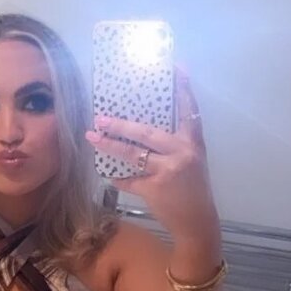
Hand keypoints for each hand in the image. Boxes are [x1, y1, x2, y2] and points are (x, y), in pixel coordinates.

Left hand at [86, 67, 219, 243]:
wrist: (198, 223)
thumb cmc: (194, 191)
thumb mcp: (193, 163)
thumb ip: (175, 147)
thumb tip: (146, 133)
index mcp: (193, 144)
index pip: (190, 112)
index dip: (184, 89)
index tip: (176, 67)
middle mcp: (182, 154)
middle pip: (147, 132)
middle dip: (122, 125)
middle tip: (102, 117)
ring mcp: (167, 171)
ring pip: (133, 154)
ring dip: (110, 145)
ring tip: (93, 136)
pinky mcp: (155, 188)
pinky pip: (129, 179)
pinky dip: (118, 177)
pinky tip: (109, 174)